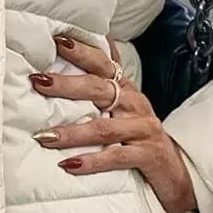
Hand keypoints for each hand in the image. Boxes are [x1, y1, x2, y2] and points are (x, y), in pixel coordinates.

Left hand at [30, 33, 196, 212]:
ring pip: (103, 128)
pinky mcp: (147, 155)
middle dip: (67, 84)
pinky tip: (69, 164)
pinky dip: (91, 162)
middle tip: (38, 81)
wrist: (174, 171)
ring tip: (44, 136)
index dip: (82, 51)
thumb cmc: (139, 136)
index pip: (103, 64)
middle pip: (99, 89)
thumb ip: (104, 82)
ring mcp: (142, 130)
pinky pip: (116, 157)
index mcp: (125, 90)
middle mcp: (134, 104)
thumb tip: (88, 48)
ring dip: (72, 133)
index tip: (57, 40)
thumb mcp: (124, 106)